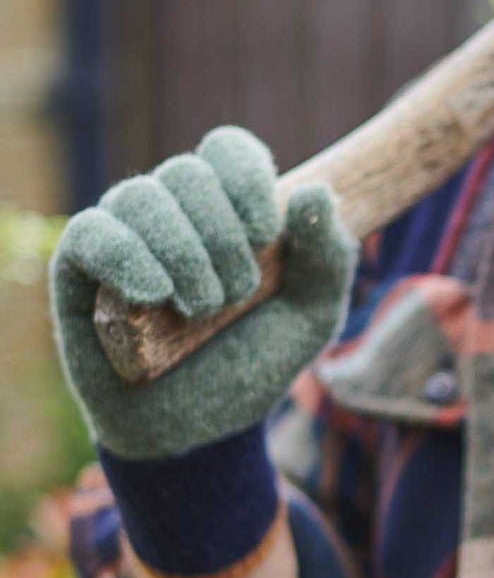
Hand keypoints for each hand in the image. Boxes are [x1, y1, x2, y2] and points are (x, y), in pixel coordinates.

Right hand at [50, 127, 356, 460]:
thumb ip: (329, 258)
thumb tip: (317, 192)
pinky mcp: (79, 271)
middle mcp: (170, 212)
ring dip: (184, 253)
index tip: (268, 232)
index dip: (247, 178)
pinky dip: (128, 257)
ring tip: (203, 309)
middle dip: (223, 237)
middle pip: (189, 173)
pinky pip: (92, 233)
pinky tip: (155, 294)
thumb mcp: (313, 316)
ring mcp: (122, 236)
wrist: (205, 428)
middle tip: (237, 295)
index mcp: (225, 209)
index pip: (228, 149)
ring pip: (141, 197)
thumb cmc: (254, 362)